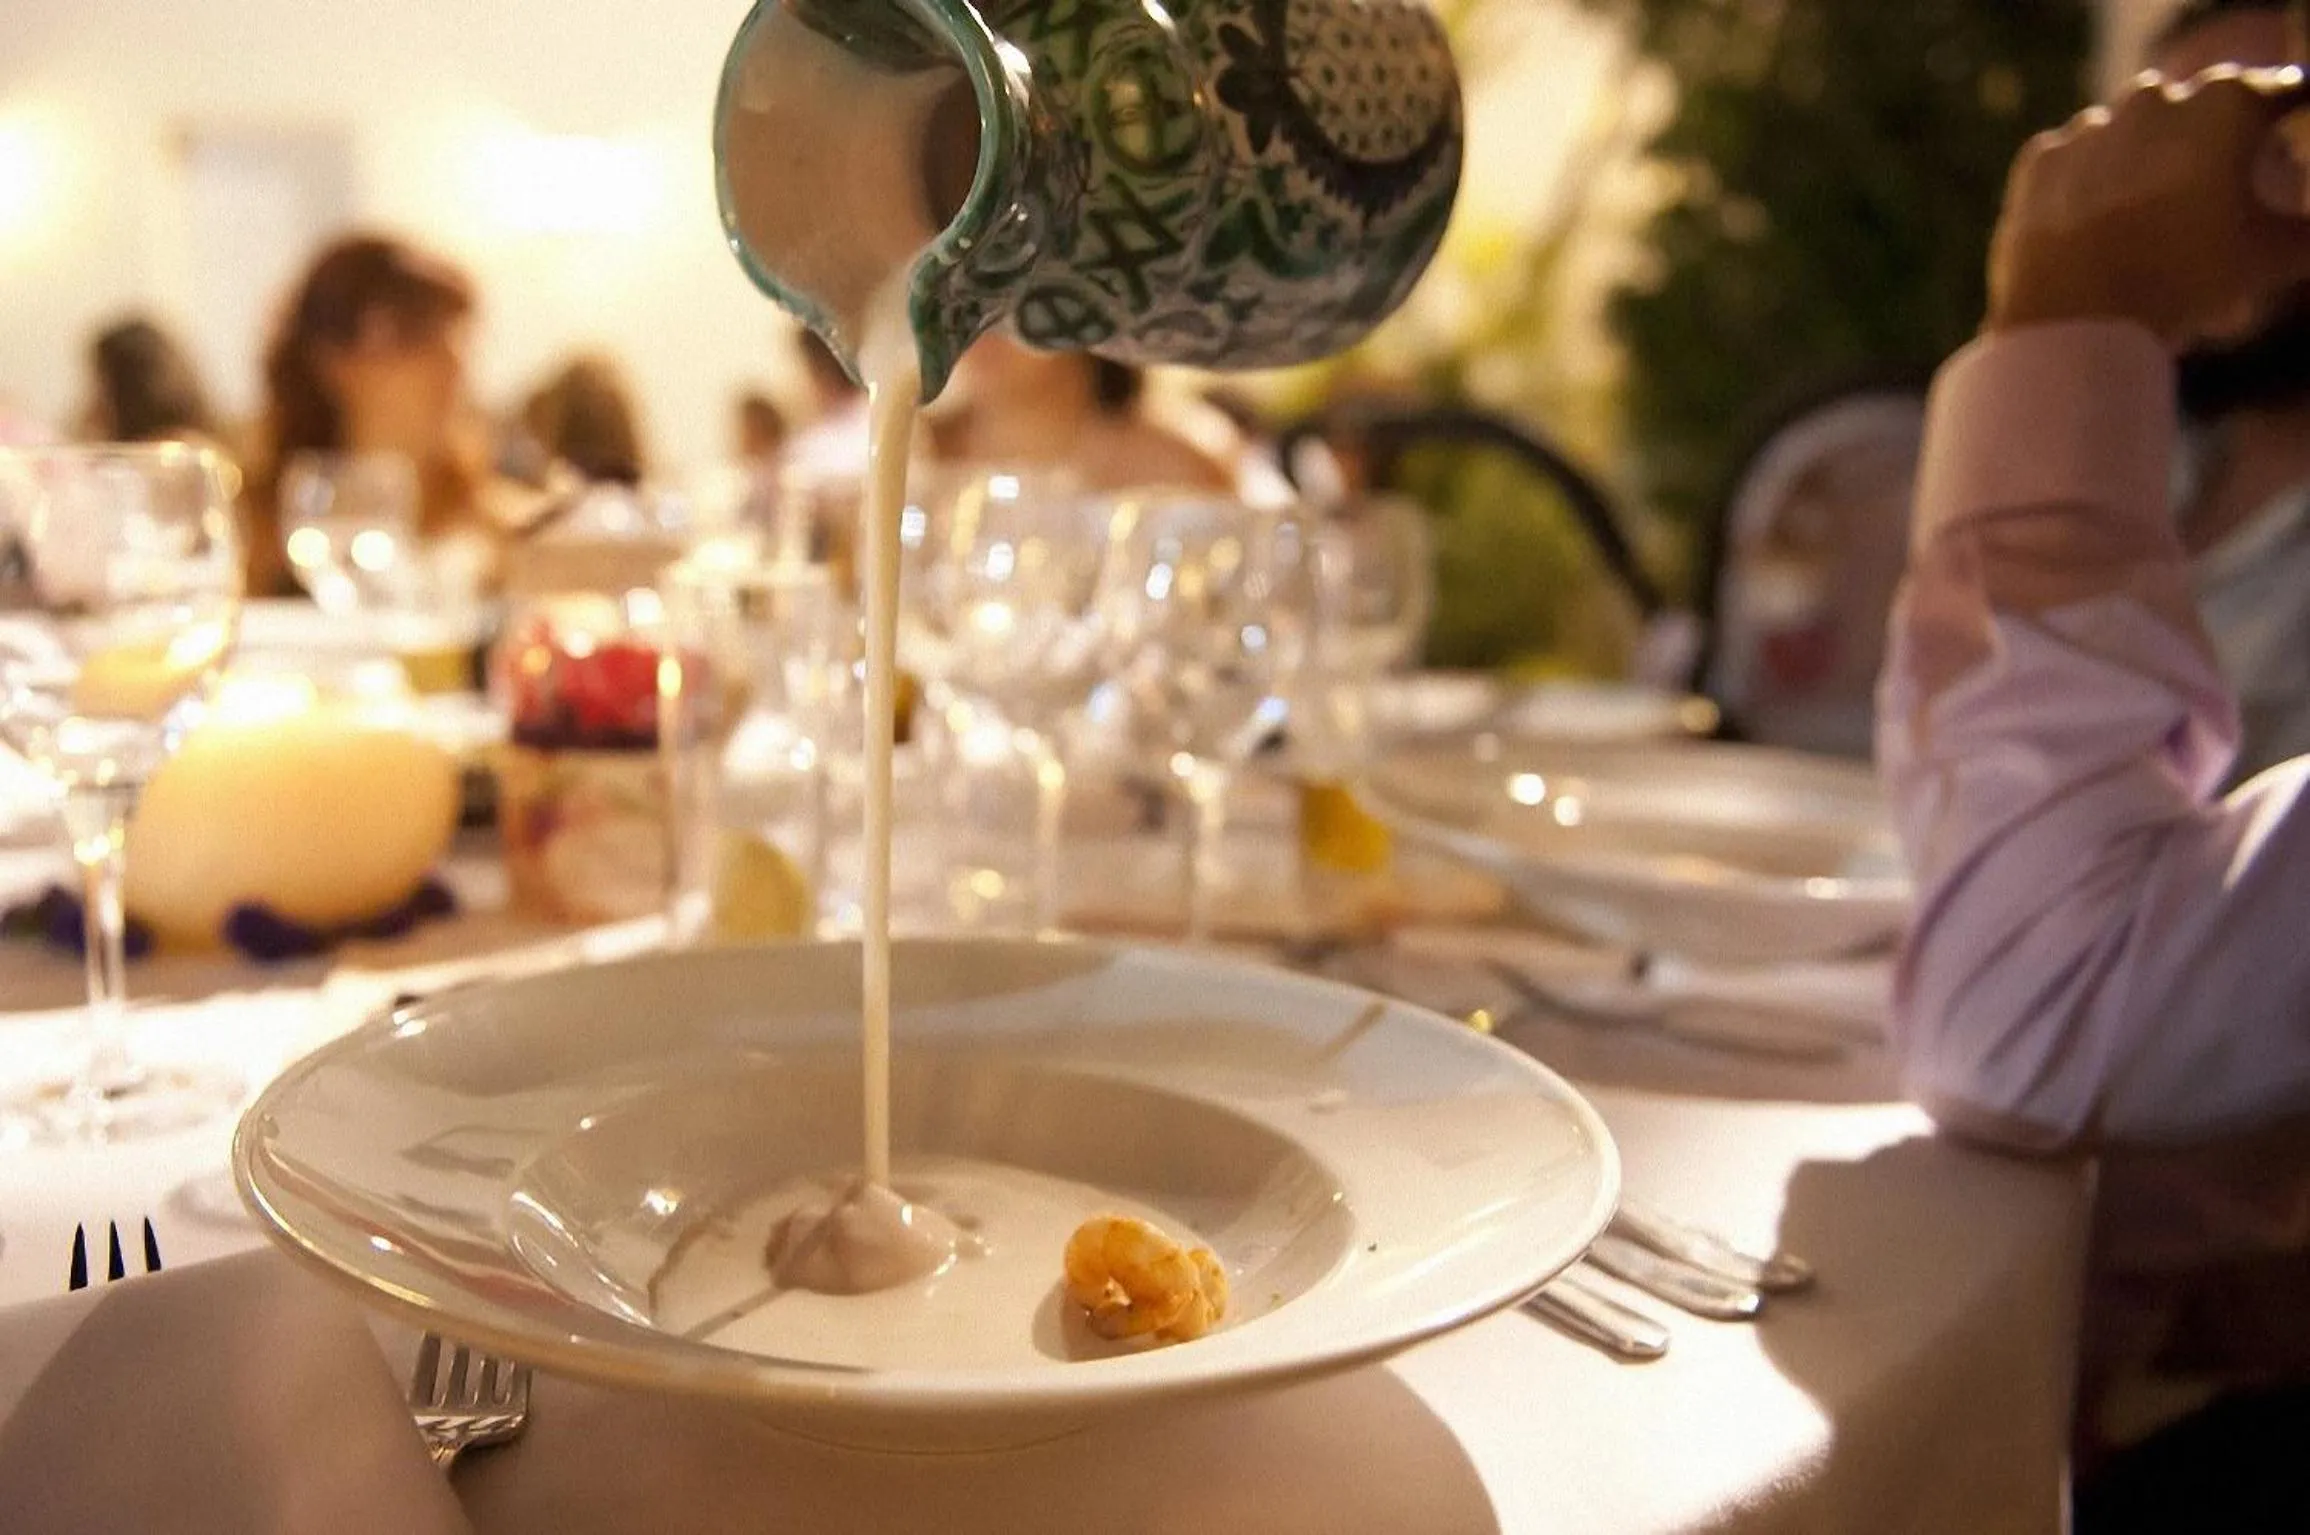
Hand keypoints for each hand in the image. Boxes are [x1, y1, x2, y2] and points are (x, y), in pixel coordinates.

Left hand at [1987, 66, 2309, 346]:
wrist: (2075, 321)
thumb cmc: (2185, 282)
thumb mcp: (2273, 258)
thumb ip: (2307, 232)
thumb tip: (2308, 229)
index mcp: (2227, 104)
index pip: (2278, 95)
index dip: (2286, 124)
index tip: (2284, 147)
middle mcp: (2156, 98)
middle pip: (2199, 112)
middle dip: (2210, 145)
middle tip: (2212, 199)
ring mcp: (2092, 124)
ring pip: (2133, 135)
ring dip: (2145, 163)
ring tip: (2149, 224)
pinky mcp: (2040, 157)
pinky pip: (2077, 162)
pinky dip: (2089, 186)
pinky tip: (2097, 228)